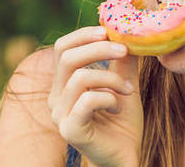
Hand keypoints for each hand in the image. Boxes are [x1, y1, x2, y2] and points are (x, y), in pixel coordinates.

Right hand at [47, 26, 142, 166]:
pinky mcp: (69, 129)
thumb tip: (128, 34)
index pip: (63, 49)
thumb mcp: (124, 86)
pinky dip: (108, 97)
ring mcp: (59, 115)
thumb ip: (123, 63)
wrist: (124, 158)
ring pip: (80, 77)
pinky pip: (87, 100)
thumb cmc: (122, 125)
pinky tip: (118, 106)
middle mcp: (56, 98)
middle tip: (124, 49)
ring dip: (110, 78)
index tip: (109, 31)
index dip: (84, 35)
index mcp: (63, 85)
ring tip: (127, 89)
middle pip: (67, 57)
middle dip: (99, 48)